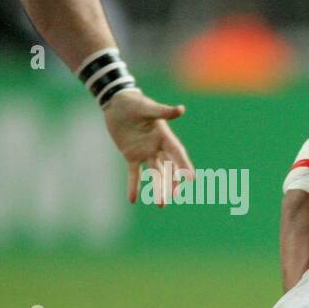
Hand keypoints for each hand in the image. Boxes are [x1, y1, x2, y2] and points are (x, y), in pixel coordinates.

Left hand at [102, 88, 194, 203]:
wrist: (116, 103)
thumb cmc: (134, 103)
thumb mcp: (147, 107)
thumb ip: (164, 111)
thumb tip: (181, 110)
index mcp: (165, 136)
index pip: (177, 153)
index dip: (184, 165)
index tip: (192, 178)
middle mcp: (158, 147)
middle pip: (168, 168)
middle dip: (171, 183)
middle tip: (174, 197)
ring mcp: (145, 152)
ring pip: (155, 174)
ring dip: (157, 188)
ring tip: (161, 205)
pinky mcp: (131, 155)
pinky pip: (134, 173)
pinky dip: (133, 185)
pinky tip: (133, 199)